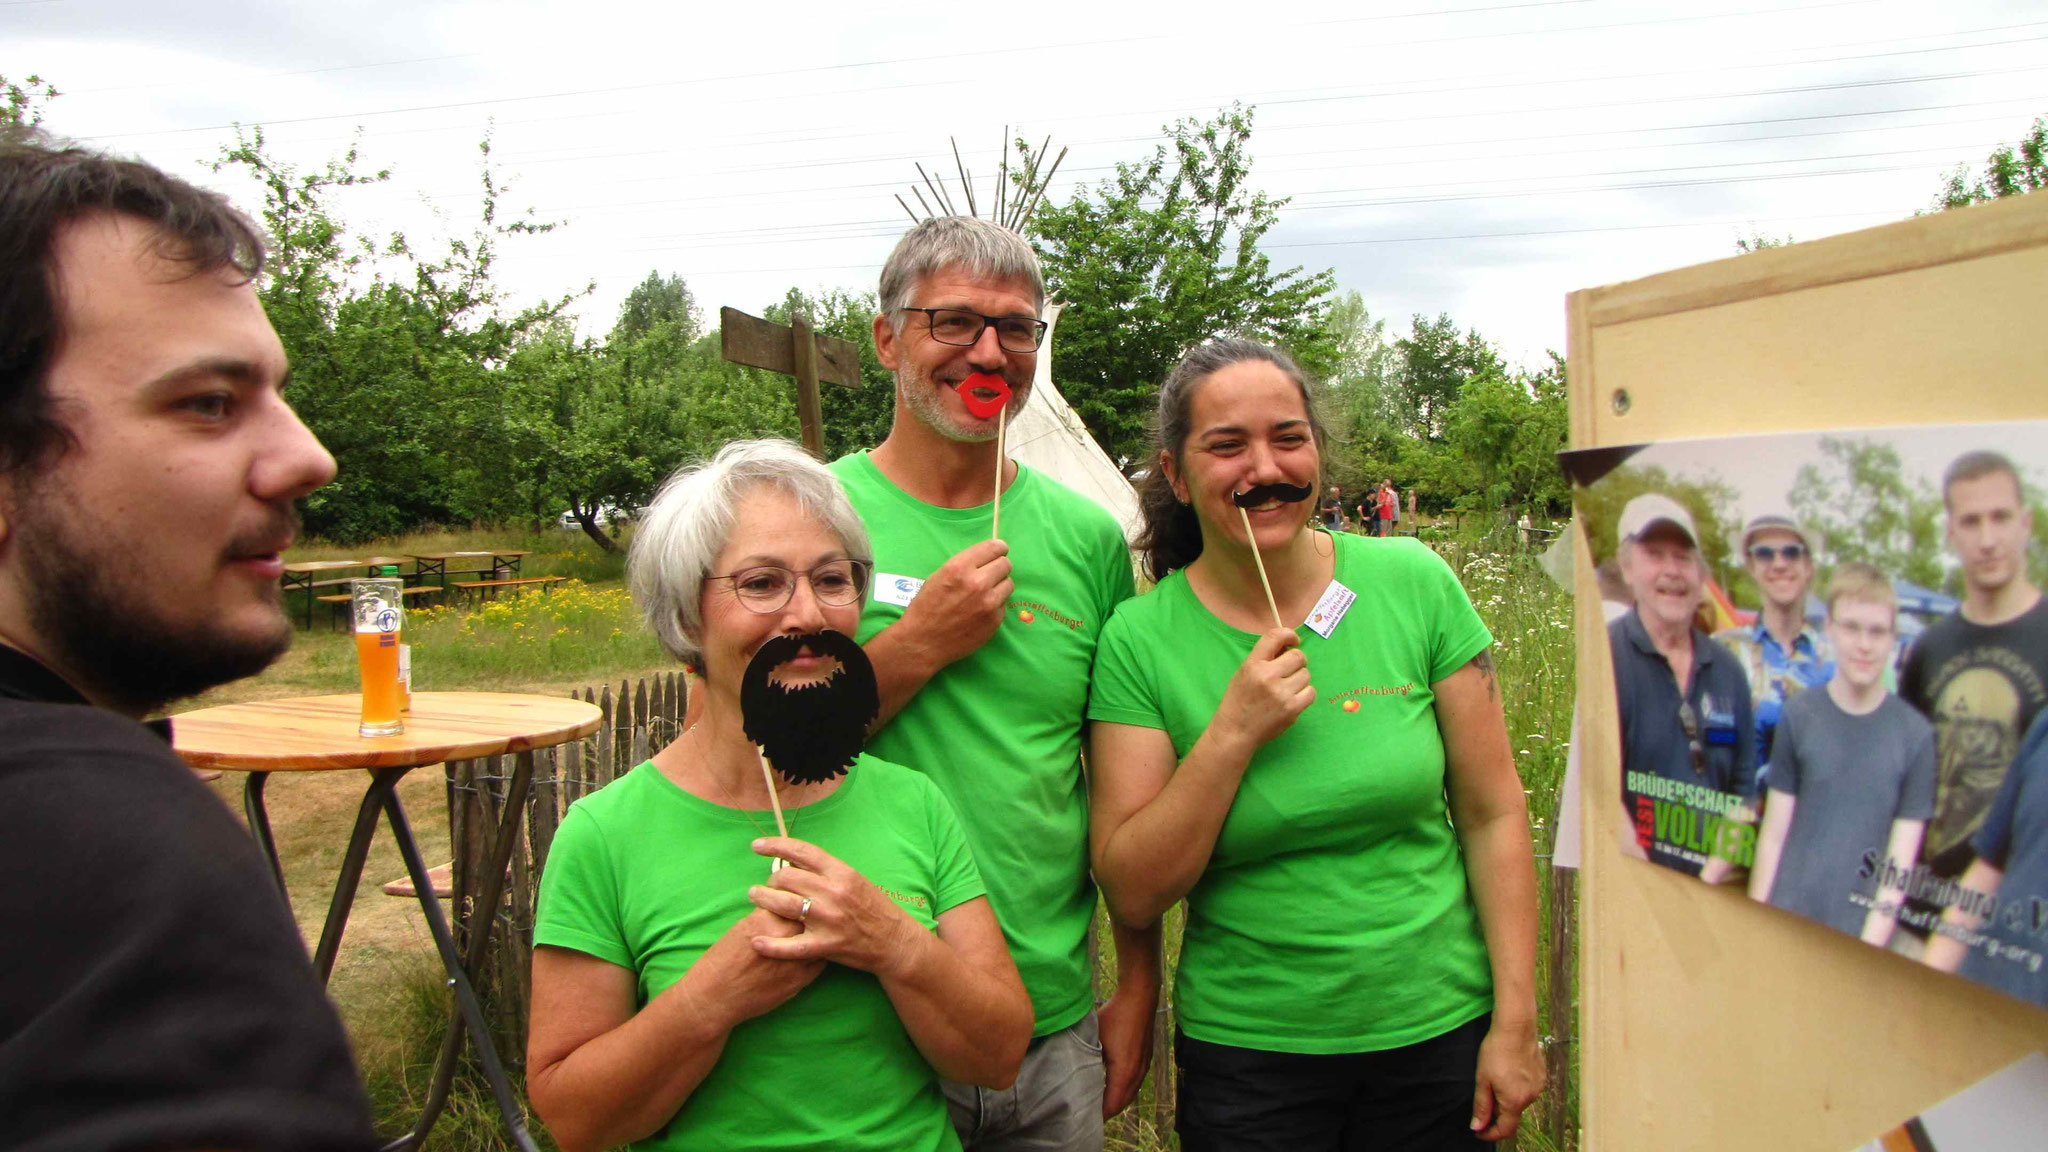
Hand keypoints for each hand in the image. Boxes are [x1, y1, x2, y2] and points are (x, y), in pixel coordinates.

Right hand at [698, 906, 823, 1027]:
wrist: (716, 995)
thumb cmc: (724, 959)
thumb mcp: (743, 926)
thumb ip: (768, 915)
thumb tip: (787, 906)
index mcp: (767, 919)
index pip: (794, 898)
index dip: (798, 899)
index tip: (798, 900)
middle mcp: (784, 936)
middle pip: (811, 916)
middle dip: (811, 915)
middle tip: (810, 916)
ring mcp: (795, 959)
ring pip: (820, 938)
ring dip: (818, 936)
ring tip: (815, 935)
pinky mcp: (800, 980)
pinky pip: (820, 961)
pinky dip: (818, 955)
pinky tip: (811, 953)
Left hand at [748, 837, 922, 975]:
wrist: (894, 940)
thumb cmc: (873, 907)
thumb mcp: (854, 880)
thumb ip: (826, 872)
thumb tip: (793, 861)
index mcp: (841, 873)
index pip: (802, 851)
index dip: (776, 845)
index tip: (757, 845)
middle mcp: (833, 892)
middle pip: (788, 877)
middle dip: (771, 879)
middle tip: (767, 884)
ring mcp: (828, 920)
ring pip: (784, 904)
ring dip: (763, 899)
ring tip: (756, 897)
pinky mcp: (825, 945)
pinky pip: (790, 946)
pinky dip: (770, 946)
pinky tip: (757, 942)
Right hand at [894, 539, 1012, 670]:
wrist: (923, 642)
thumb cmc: (926, 607)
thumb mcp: (939, 576)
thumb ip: (964, 565)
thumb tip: (988, 558)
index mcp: (960, 568)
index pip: (994, 547)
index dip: (998, 549)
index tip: (998, 552)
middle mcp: (977, 583)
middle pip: (1006, 564)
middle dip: (999, 567)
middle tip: (990, 574)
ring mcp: (989, 603)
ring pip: (1008, 584)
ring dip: (999, 585)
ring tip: (985, 593)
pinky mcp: (994, 620)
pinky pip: (1003, 604)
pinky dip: (996, 604)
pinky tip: (980, 610)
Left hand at [1097, 980, 1158, 1117]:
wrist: (1140, 996)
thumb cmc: (1115, 1014)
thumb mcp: (1094, 1036)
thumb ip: (1084, 1055)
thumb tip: (1066, 1070)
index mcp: (1124, 1072)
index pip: (1111, 1105)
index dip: (1099, 1116)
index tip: (1084, 1120)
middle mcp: (1137, 1073)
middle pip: (1122, 1103)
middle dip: (1107, 1112)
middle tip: (1088, 1116)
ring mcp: (1144, 1067)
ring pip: (1130, 1094)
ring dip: (1116, 1101)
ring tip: (1098, 1105)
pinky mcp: (1146, 1059)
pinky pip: (1135, 1083)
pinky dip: (1124, 1091)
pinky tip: (1111, 1087)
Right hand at [1215, 629, 1312, 748]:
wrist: (1235, 731)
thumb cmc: (1239, 700)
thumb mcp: (1244, 672)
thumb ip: (1264, 658)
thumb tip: (1289, 647)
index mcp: (1253, 664)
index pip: (1276, 636)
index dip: (1289, 635)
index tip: (1293, 640)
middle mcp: (1267, 676)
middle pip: (1298, 656)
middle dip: (1296, 661)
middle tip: (1289, 670)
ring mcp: (1281, 693)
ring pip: (1306, 675)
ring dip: (1299, 679)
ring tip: (1286, 688)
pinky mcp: (1292, 709)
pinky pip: (1310, 692)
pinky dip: (1304, 694)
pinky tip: (1292, 698)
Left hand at [1470, 1019, 1544, 1141]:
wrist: (1516, 1027)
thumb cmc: (1496, 1051)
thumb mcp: (1482, 1079)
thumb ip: (1481, 1106)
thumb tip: (1477, 1127)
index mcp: (1515, 1101)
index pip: (1505, 1130)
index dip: (1491, 1134)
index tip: (1480, 1131)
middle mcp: (1531, 1097)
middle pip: (1512, 1114)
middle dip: (1497, 1111)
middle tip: (1484, 1094)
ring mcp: (1538, 1087)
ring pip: (1519, 1101)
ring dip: (1507, 1098)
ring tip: (1496, 1077)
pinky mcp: (1542, 1077)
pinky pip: (1527, 1089)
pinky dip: (1516, 1087)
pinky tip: (1508, 1071)